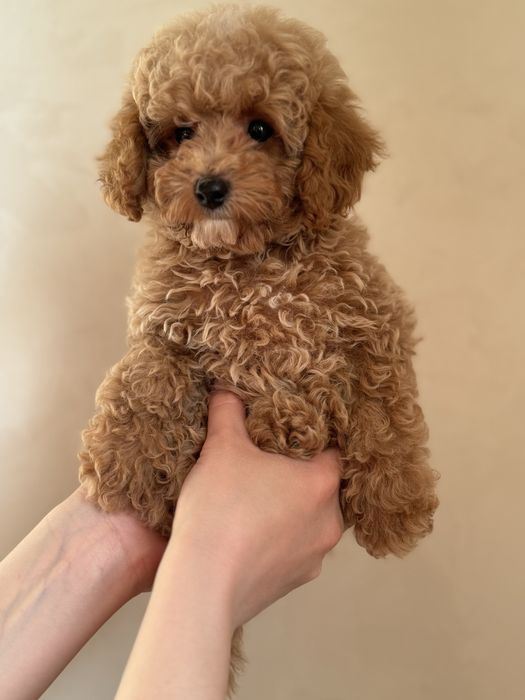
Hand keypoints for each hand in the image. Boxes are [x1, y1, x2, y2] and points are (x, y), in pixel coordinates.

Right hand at [172, 390, 343, 627]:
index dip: (312, 439)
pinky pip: (294, 550)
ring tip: (256, 500)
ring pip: (310, 521)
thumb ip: (228, 412)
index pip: (333, 450)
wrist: (202, 585)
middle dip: (298, 475)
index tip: (290, 433)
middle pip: (322, 487)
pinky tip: (249, 533)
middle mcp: (330, 522)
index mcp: (321, 484)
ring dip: (290, 510)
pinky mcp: (294, 583)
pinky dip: (279, 539)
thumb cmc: (220, 509)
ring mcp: (315, 558)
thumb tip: (226, 388)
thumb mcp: (221, 448)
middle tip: (268, 464)